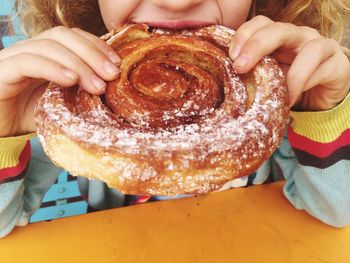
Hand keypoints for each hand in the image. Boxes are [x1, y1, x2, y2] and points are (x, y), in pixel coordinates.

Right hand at [0, 26, 119, 135]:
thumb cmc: (30, 116)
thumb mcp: (62, 102)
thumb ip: (80, 91)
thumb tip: (112, 89)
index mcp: (46, 54)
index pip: (73, 37)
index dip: (96, 45)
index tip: (117, 64)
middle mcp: (30, 50)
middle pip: (62, 35)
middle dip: (92, 53)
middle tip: (112, 75)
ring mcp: (14, 58)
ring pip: (48, 46)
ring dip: (78, 64)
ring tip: (97, 85)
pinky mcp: (2, 71)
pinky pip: (28, 62)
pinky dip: (52, 68)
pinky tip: (70, 80)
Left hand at [229, 15, 349, 110]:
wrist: (319, 101)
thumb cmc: (287, 87)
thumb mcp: (266, 79)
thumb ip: (251, 74)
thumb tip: (223, 80)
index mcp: (277, 38)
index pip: (260, 24)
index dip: (243, 35)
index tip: (230, 58)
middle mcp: (298, 37)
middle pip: (278, 29)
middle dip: (256, 46)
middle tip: (240, 67)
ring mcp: (320, 47)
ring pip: (307, 46)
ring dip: (286, 72)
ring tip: (271, 93)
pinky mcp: (338, 63)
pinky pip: (320, 68)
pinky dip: (302, 84)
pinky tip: (289, 99)